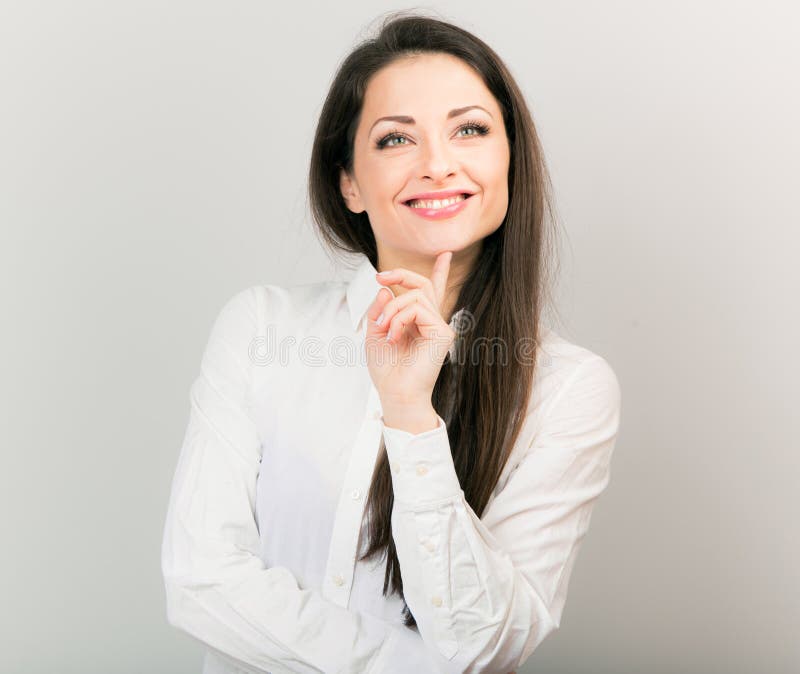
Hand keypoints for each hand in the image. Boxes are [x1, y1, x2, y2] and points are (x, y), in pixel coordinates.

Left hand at [365, 251, 455, 406]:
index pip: (432, 292)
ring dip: (392, 309)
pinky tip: (394, 336)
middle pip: (423, 284)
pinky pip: (417, 308)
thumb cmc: (387, 369)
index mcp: (419, 322)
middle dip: (401, 275)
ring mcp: (439, 326)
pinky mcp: (442, 332)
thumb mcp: (375, 333)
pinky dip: (399, 319)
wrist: (396, 393)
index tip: (445, 254)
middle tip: (380, 278)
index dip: (440, 272)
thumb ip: (381, 310)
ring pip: (415, 296)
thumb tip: (387, 290)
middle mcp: (432, 322)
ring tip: (383, 329)